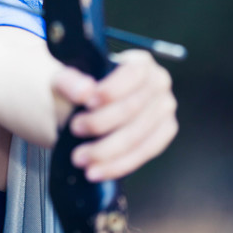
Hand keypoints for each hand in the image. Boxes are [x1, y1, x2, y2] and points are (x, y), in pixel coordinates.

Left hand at [53, 50, 177, 181]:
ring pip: (139, 135)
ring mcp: (165, 109)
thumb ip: (70, 81)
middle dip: (101, 123)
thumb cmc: (80, 88)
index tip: (87, 103)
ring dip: (107, 151)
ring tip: (80, 158)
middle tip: (75, 130)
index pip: (133, 74)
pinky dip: (120, 164)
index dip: (111, 90)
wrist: (86, 108)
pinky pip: (146, 152)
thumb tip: (84, 92)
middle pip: (133, 108)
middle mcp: (159, 83)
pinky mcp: (164, 132)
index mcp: (140, 62)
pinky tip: (98, 171)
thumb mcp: (67, 79)